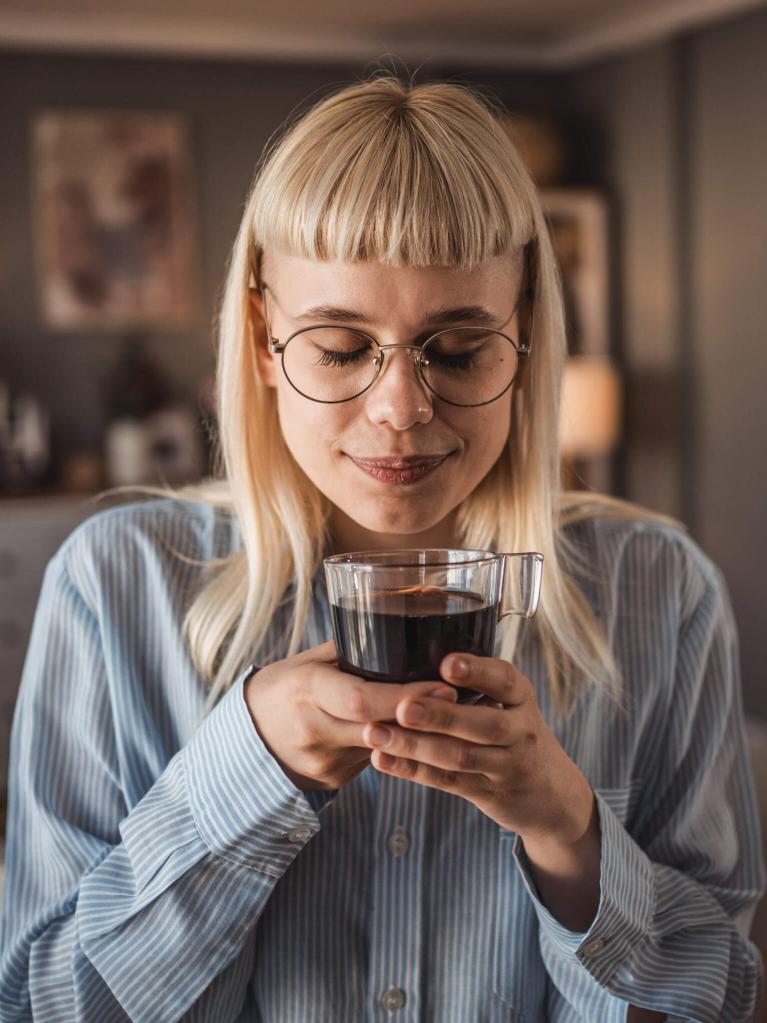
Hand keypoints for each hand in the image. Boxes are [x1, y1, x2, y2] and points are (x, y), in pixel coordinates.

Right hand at [244, 640, 457, 792]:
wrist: (250, 737)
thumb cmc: (286, 686)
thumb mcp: (311, 660)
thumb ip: (354, 652)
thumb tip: (407, 627)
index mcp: (307, 690)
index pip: (360, 700)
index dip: (405, 698)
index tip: (443, 688)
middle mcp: (314, 730)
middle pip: (380, 729)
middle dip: (425, 719)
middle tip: (464, 704)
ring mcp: (323, 762)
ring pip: (384, 749)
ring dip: (419, 735)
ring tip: (452, 718)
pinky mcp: (333, 782)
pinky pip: (375, 761)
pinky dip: (399, 747)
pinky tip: (420, 736)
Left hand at [361, 651, 594, 847]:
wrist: (552, 793)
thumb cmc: (515, 732)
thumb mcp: (511, 701)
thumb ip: (476, 681)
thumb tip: (412, 648)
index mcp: (520, 696)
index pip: (504, 679)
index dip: (476, 671)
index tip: (446, 664)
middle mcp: (519, 730)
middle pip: (483, 724)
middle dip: (440, 714)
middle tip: (404, 707)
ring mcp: (506, 765)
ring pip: (460, 756)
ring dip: (414, 745)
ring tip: (376, 733)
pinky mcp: (488, 793)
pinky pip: (447, 782)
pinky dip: (413, 771)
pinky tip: (382, 760)